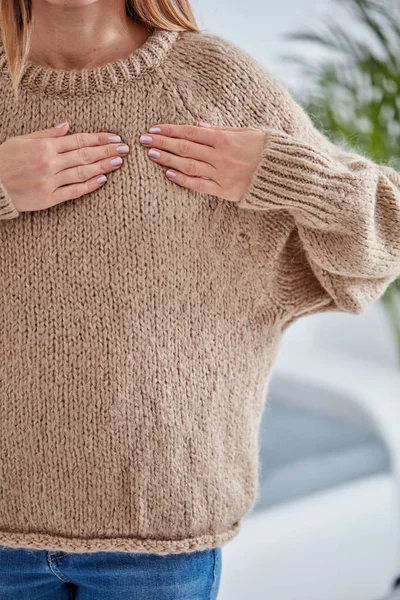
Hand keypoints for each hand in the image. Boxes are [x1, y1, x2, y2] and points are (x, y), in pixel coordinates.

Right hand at [0, 121, 129, 213]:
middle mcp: (50, 163)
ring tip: (118, 162)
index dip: (98, 138)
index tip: (114, 137)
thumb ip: (46, 133)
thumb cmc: (4, 160)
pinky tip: (102, 180)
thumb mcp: (22, 140)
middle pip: (85, 155)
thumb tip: (67, 126)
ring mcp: (50, 181)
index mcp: (45, 146)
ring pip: (83, 172)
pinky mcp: (49, 198)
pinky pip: (74, 191)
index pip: (78, 140)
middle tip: (125, 149)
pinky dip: (89, 185)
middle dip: (107, 150)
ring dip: (103, 166)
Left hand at [138, 121, 266, 201]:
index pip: (191, 132)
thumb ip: (221, 130)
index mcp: (225, 139)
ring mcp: (221, 174)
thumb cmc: (267, 149)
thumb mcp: (247, 132)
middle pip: (185, 148)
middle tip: (144, 140)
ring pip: (189, 166)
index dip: (171, 130)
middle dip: (163, 143)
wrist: (284, 174)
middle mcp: (220, 156)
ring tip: (152, 155)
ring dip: (168, 160)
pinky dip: (183, 180)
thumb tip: (199, 126)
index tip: (155, 128)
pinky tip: (168, 175)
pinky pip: (199, 185)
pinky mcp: (224, 191)